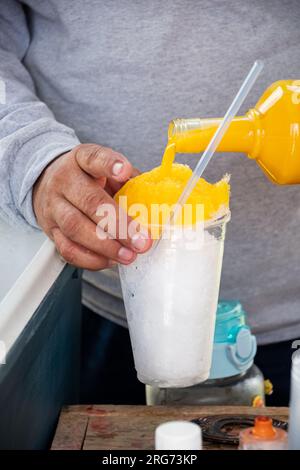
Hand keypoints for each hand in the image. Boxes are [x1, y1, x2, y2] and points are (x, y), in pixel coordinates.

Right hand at [33, 143, 151, 269]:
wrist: (50, 184)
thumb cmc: (87, 178)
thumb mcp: (106, 169)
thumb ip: (128, 181)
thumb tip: (157, 204)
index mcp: (81, 160)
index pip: (93, 158)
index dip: (109, 164)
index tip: (125, 171)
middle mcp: (64, 181)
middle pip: (89, 202)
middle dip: (119, 225)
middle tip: (140, 241)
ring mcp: (54, 207)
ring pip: (76, 229)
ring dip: (106, 246)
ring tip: (128, 255)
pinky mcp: (50, 230)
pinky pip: (68, 249)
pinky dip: (91, 259)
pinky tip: (110, 260)